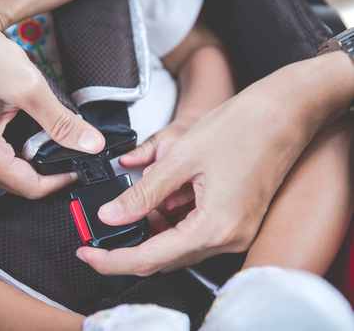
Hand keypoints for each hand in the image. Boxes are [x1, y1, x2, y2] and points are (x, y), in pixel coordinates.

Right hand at [0, 0, 103, 197]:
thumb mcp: (29, 88)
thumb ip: (62, 123)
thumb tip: (90, 143)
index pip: (29, 187)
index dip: (59, 182)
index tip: (77, 171)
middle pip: (15, 185)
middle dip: (45, 177)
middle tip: (69, 159)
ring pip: (3, 176)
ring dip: (29, 168)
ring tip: (52, 151)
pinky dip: (13, 159)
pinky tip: (27, 145)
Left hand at [76, 54, 353, 275]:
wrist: (284, 111)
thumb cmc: (241, 127)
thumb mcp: (180, 158)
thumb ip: (142, 193)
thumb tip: (111, 215)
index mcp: (214, 227)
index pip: (151, 258)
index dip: (113, 260)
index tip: (88, 253)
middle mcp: (228, 238)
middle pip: (165, 257)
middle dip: (129, 244)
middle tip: (99, 232)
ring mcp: (236, 232)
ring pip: (179, 245)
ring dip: (151, 230)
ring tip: (134, 203)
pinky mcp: (237, 221)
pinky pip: (195, 232)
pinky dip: (171, 221)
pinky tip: (161, 200)